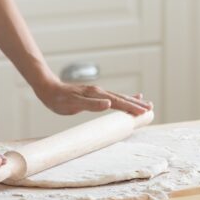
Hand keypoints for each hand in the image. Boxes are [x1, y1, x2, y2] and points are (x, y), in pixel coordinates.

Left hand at [36, 80, 152, 116]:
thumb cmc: (59, 99)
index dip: (131, 107)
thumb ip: (91, 104)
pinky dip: (123, 98)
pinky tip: (128, 98)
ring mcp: (98, 93)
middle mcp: (100, 92)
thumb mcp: (73, 104)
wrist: (49, 88)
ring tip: (145, 103)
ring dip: (132, 101)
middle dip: (136, 104)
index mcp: (97, 94)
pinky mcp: (94, 95)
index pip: (118, 102)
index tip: (144, 111)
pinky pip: (113, 97)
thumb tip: (109, 104)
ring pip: (119, 97)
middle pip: (122, 99)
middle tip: (150, 108)